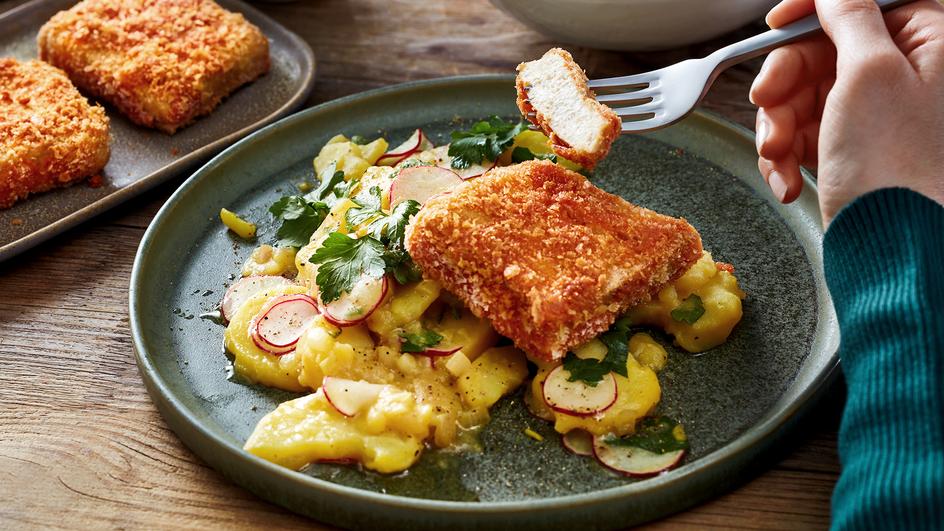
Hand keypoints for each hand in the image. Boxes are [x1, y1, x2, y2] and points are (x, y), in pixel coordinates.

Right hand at [751, 0, 943, 224]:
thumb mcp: (870, 73)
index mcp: (929, 41)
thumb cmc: (896, 167)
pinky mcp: (851, 149)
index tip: (777, 23)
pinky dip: (785, 154)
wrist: (892, 251)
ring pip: (803, 95)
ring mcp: (876, 115)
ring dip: (778, 126)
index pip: (863, 0)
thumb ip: (850, 15)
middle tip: (767, 101)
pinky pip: (804, 133)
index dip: (814, 8)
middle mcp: (906, 75)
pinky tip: (786, 177)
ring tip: (777, 155)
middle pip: (822, 51)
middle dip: (784, 83)